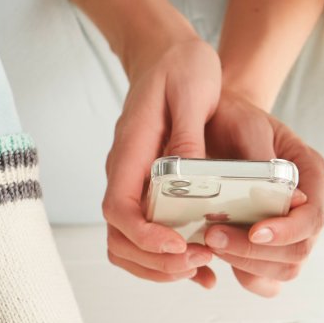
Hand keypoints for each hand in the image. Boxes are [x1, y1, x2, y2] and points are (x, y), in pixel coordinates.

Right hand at [102, 36, 222, 288]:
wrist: (169, 55)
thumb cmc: (181, 68)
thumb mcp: (192, 90)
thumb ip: (189, 135)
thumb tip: (191, 176)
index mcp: (130, 153)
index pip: (119, 209)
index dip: (145, 236)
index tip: (180, 245)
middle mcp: (125, 176)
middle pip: (119, 238)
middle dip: (157, 261)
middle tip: (200, 261)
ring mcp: (134, 187)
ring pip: (129, 246)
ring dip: (161, 267)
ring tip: (202, 267)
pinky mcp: (150, 194)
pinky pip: (148, 239)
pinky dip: (169, 261)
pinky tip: (204, 267)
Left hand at [202, 87, 323, 296]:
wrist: (218, 124)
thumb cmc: (232, 121)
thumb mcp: (245, 127)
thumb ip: (265, 161)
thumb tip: (291, 199)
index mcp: (315, 174)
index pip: (313, 216)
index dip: (286, 231)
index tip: (255, 232)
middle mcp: (311, 207)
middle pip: (299, 252)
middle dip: (255, 252)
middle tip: (213, 237)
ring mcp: (293, 231)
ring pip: (284, 270)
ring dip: (246, 265)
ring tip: (212, 244)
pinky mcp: (272, 249)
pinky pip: (267, 280)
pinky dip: (245, 276)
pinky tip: (220, 258)